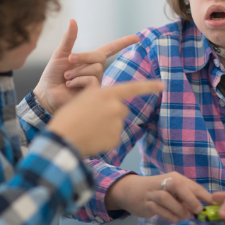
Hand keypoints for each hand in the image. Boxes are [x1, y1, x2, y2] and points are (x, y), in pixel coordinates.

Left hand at [33, 19, 138, 112]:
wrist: (47, 93)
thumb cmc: (53, 75)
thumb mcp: (61, 54)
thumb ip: (69, 38)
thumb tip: (73, 20)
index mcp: (90, 60)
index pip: (111, 49)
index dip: (123, 43)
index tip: (137, 37)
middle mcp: (96, 70)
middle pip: (99, 57)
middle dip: (83, 57)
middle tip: (69, 61)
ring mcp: (96, 82)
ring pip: (95, 69)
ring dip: (76, 72)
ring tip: (67, 78)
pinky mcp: (94, 93)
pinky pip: (91, 80)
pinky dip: (78, 81)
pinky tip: (70, 86)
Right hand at [47, 79, 162, 156]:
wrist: (62, 139)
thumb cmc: (68, 117)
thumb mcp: (81, 98)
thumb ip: (97, 95)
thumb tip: (104, 95)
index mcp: (107, 94)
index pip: (133, 88)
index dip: (148, 86)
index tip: (162, 85)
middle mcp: (116, 107)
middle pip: (121, 109)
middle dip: (111, 113)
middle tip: (92, 118)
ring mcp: (117, 124)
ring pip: (117, 124)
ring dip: (107, 127)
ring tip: (89, 130)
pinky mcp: (115, 139)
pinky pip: (113, 137)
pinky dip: (105, 139)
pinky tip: (92, 139)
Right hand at [105, 172, 213, 221]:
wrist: (132, 190)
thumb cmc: (157, 191)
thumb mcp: (173, 190)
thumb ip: (185, 197)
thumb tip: (202, 208)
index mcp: (174, 177)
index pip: (191, 184)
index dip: (203, 194)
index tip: (213, 204)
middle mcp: (164, 182)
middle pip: (178, 185)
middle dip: (190, 198)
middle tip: (198, 210)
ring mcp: (153, 192)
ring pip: (167, 198)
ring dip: (179, 209)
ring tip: (185, 217)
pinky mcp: (146, 203)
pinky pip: (158, 209)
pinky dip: (168, 215)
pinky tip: (174, 219)